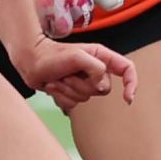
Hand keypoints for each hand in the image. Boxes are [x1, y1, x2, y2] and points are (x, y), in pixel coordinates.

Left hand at [17, 38, 135, 113]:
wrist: (29, 62)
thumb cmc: (50, 55)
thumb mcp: (77, 57)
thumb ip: (96, 69)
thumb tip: (102, 86)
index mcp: (101, 57)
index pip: (127, 69)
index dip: (131, 83)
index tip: (127, 97)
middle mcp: (95, 70)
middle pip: (103, 90)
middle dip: (83, 86)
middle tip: (67, 75)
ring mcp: (84, 83)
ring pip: (86, 99)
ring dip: (68, 90)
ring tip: (58, 78)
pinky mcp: (72, 92)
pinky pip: (73, 104)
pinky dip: (61, 97)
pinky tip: (53, 85)